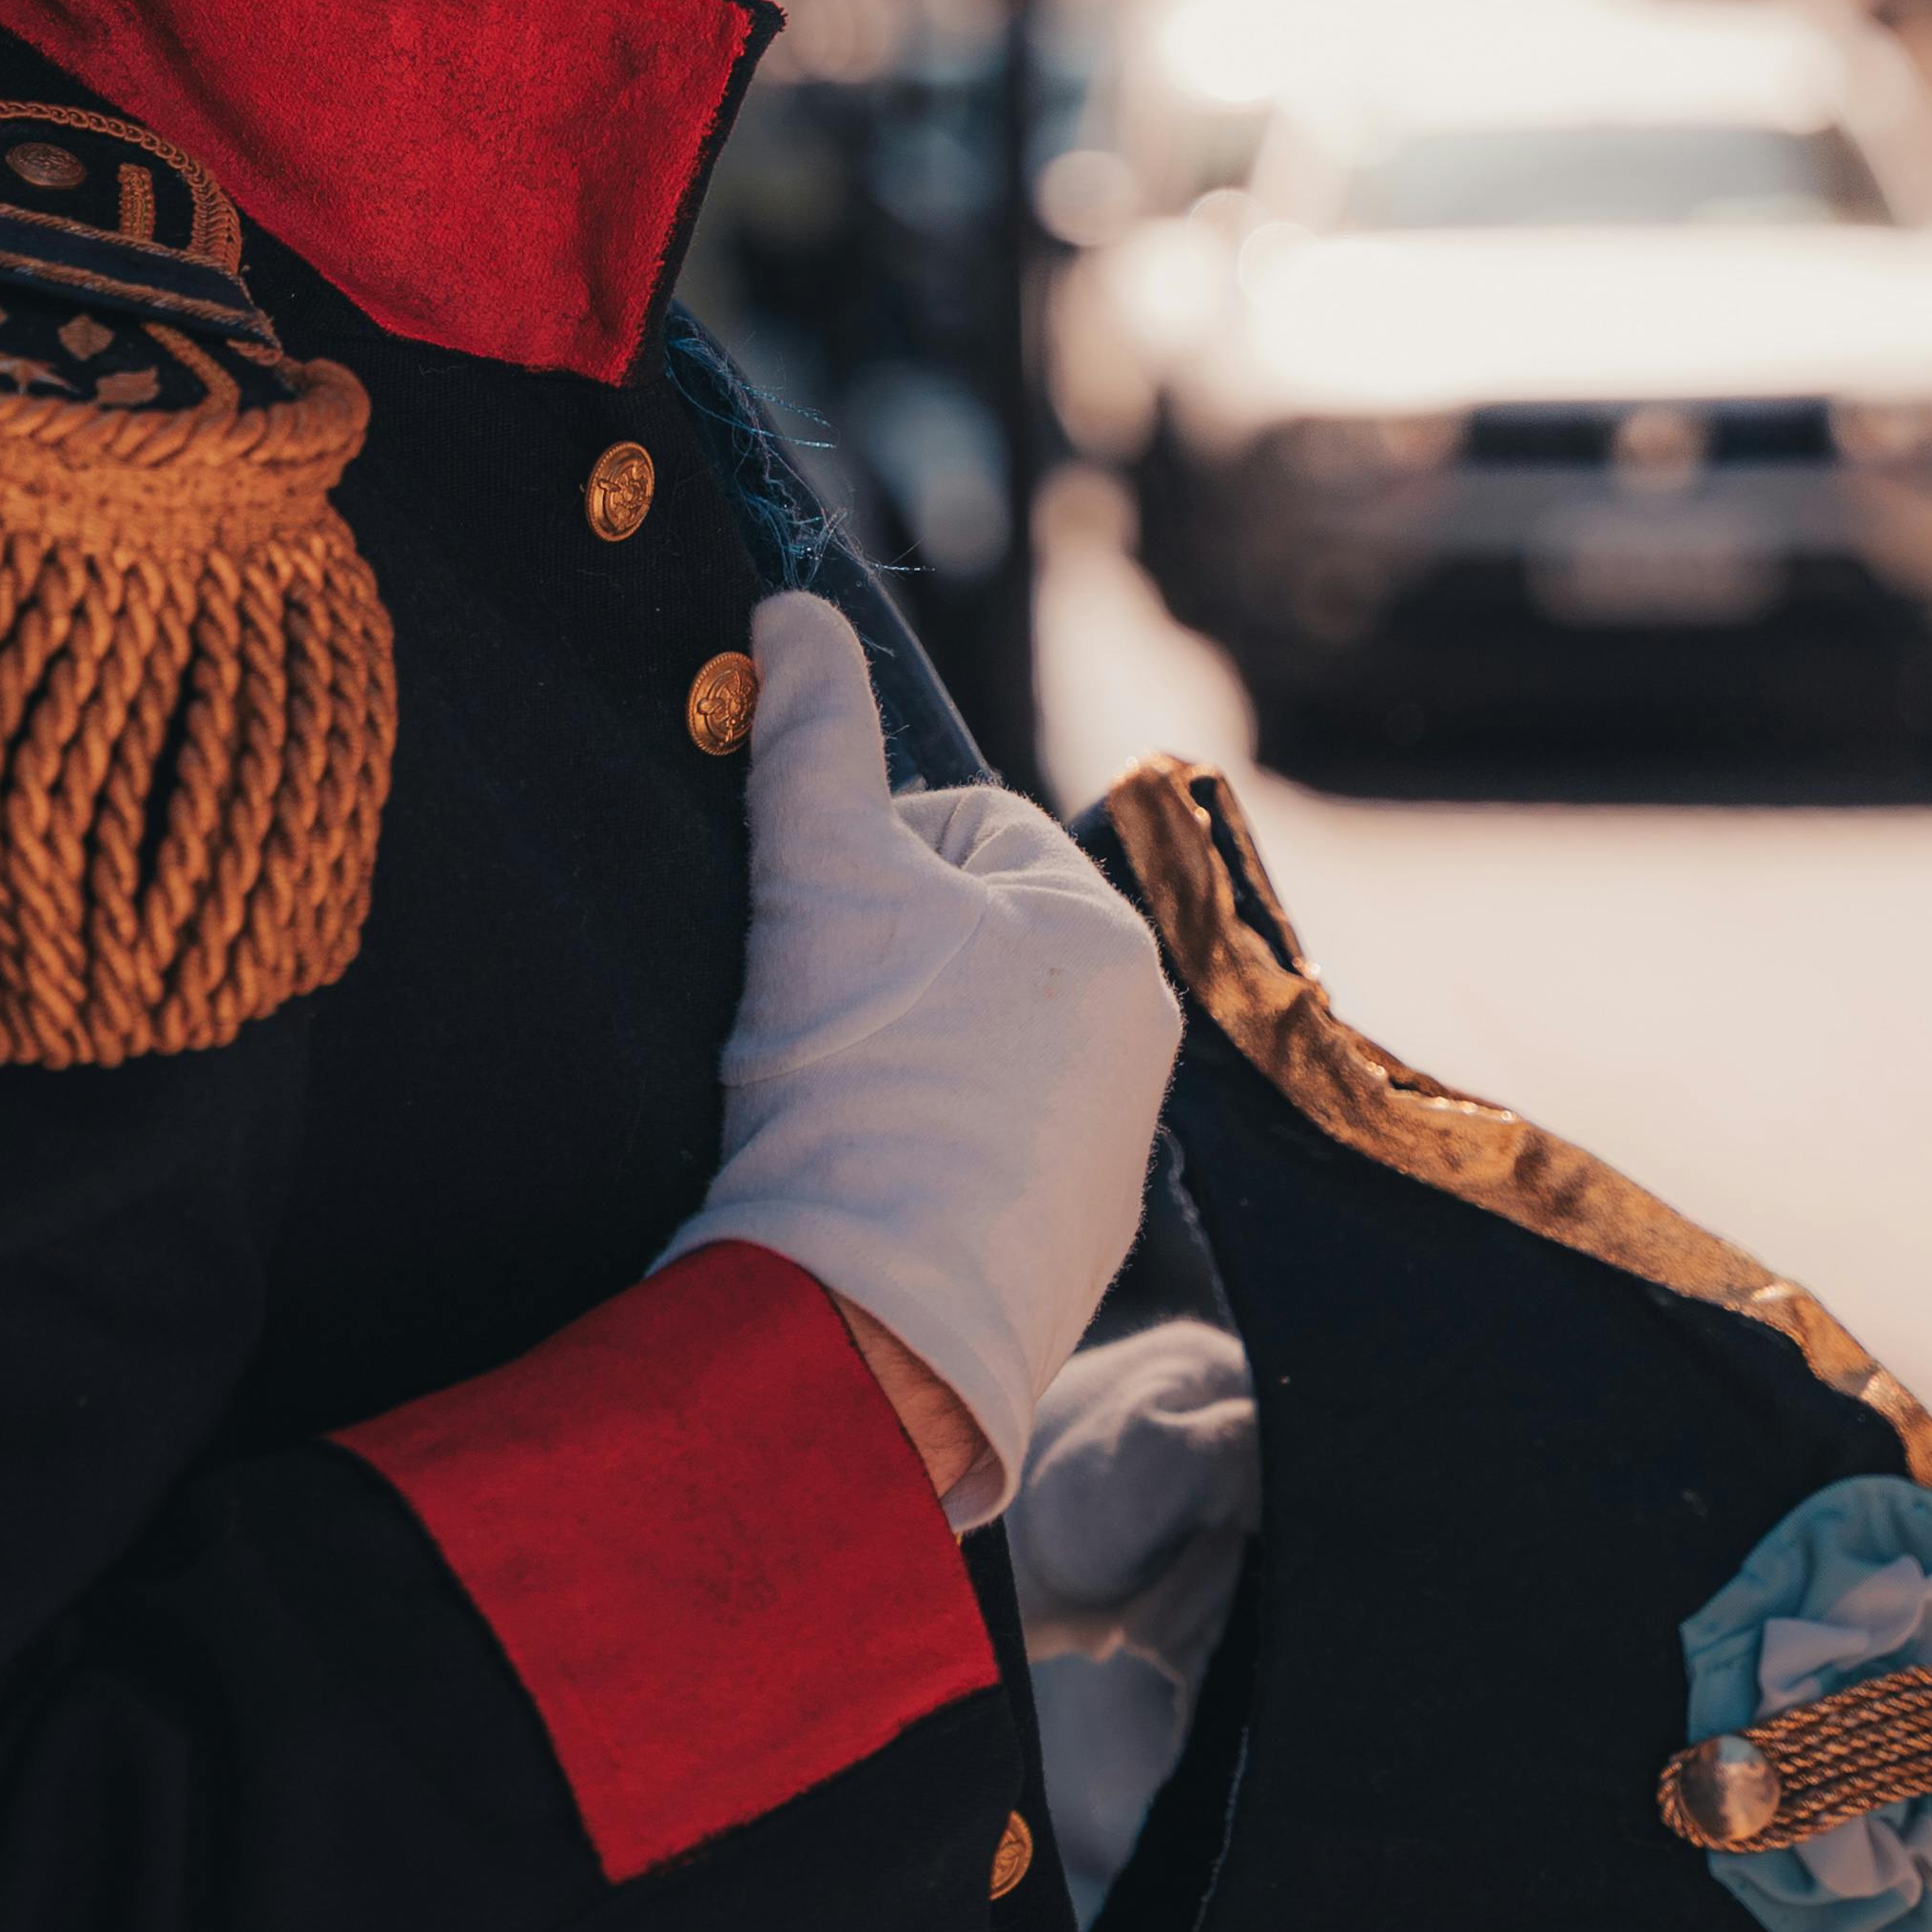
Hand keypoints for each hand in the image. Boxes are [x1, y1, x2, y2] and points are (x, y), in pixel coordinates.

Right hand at [660, 593, 1181, 1520]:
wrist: (871, 1322)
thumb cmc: (858, 1079)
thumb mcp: (820, 869)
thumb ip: (808, 728)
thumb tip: (790, 608)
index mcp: (1104, 933)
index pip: (962, 828)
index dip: (861, 861)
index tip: (809, 935)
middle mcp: (1141, 1039)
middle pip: (970, 943)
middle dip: (884, 966)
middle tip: (808, 1024)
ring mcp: (1112, 1155)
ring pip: (975, 1051)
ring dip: (900, 1059)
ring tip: (828, 1110)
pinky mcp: (1068, 1254)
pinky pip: (978, 1161)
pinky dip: (915, 1158)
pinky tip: (859, 1186)